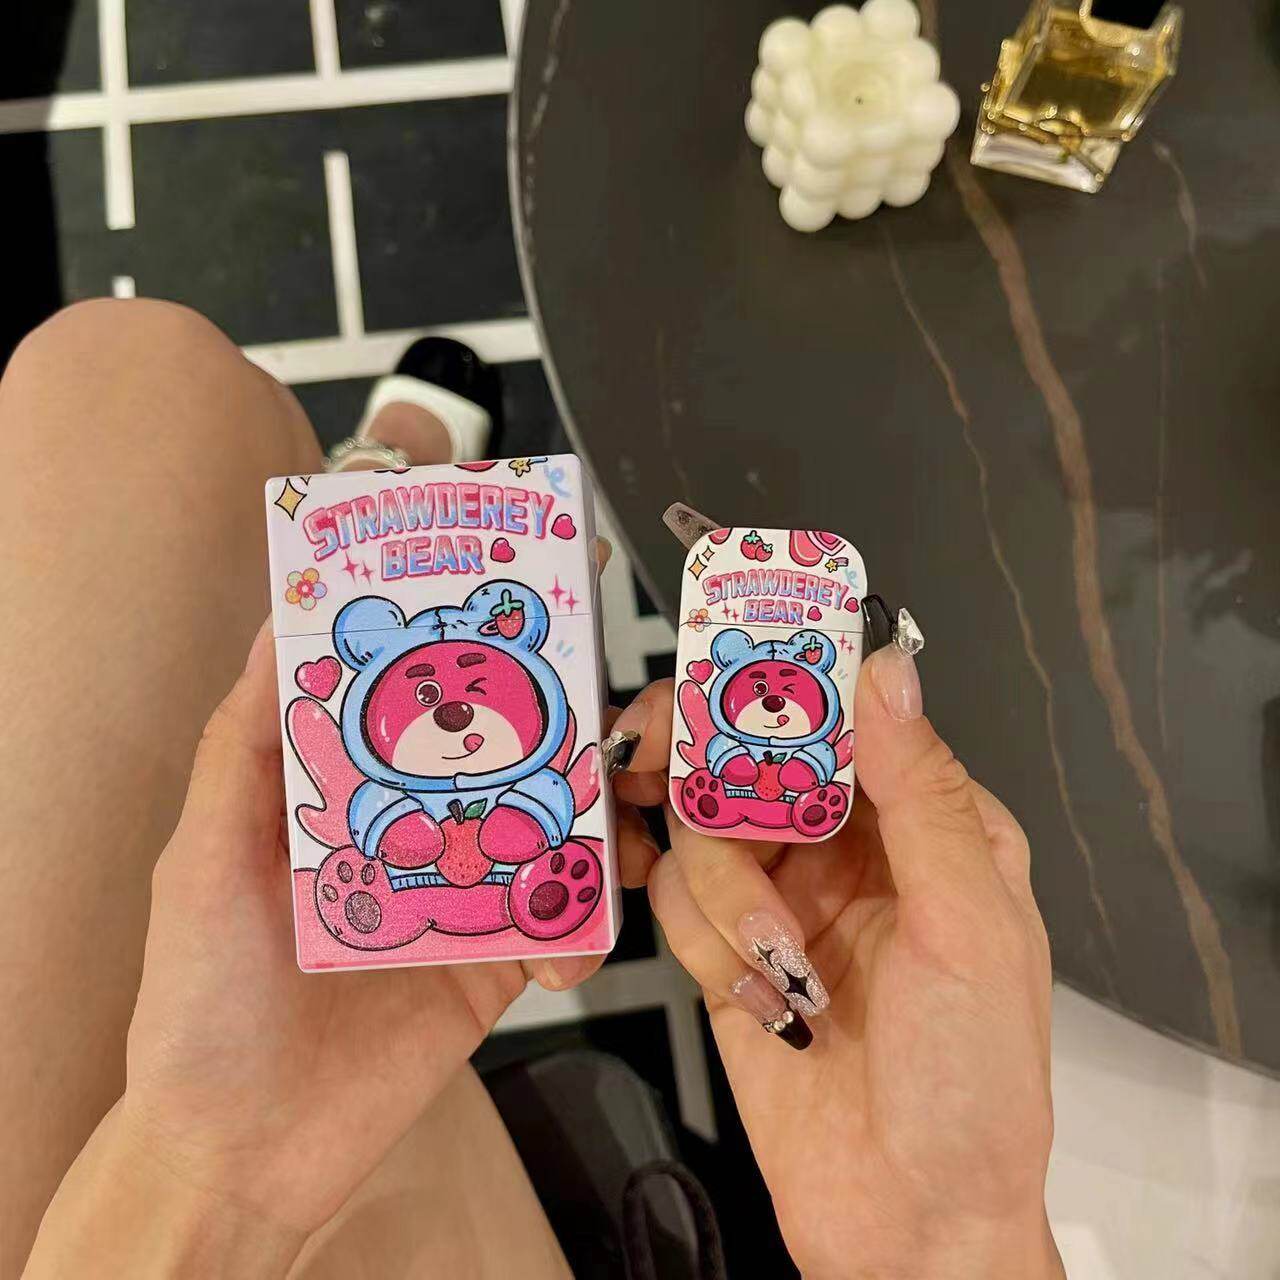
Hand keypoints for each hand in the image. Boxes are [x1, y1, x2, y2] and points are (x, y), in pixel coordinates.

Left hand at [114, 624, 596, 1246]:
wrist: (243, 1155)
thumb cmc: (201, 1007)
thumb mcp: (204, 862)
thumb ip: (240, 751)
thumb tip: (278, 632)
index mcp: (345, 799)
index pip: (415, 704)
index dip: (463, 650)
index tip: (518, 599)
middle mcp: (411, 836)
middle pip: (502, 760)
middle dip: (561, 732)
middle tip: (609, 715)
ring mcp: (459, 901)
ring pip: (550, 834)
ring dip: (596, 824)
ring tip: (624, 821)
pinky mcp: (493, 968)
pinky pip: (561, 929)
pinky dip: (586, 931)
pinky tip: (572, 951)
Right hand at [612, 650, 1062, 1279]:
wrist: (907, 1223)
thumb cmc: (974, 1084)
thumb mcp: (970, 929)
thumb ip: (922, 796)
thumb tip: (888, 668)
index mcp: (923, 823)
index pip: (842, 717)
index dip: (779, 681)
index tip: (719, 663)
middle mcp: (846, 848)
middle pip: (750, 756)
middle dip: (707, 764)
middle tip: (655, 755)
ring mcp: (782, 898)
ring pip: (702, 831)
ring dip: (728, 900)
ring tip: (780, 973)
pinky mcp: (728, 952)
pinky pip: (679, 904)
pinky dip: (711, 949)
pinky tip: (765, 1006)